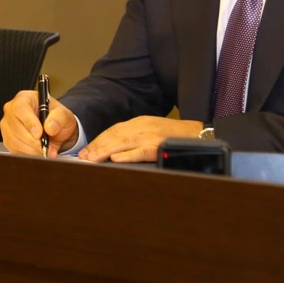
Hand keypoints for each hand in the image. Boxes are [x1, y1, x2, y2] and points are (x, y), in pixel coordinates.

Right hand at [0, 90, 78, 157]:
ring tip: (46, 151)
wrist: (54, 130)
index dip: (29, 122)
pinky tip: (38, 152)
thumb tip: (49, 127)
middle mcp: (12, 110)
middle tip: (47, 147)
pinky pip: (14, 150)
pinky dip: (28, 154)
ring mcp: (7, 125)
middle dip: (33, 141)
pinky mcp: (7, 139)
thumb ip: (59, 118)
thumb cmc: (56, 118)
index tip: (39, 134)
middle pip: (16, 127)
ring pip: (14, 141)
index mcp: (24, 98)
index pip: (20, 108)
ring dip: (31, 149)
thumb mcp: (64, 115)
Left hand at [80, 116, 203, 162]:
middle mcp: (143, 126)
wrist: (200, 134)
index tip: (86, 151)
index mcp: (140, 122)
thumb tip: (115, 150)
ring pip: (124, 143)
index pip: (113, 130)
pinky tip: (116, 160)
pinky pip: (142, 151)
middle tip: (83, 158)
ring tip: (93, 160)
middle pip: (114, 136)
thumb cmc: (176, 135)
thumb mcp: (152, 131)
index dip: (98, 141)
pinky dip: (128, 155)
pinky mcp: (161, 146)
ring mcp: (152, 136)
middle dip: (97, 147)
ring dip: (105, 151)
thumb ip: (135, 137)